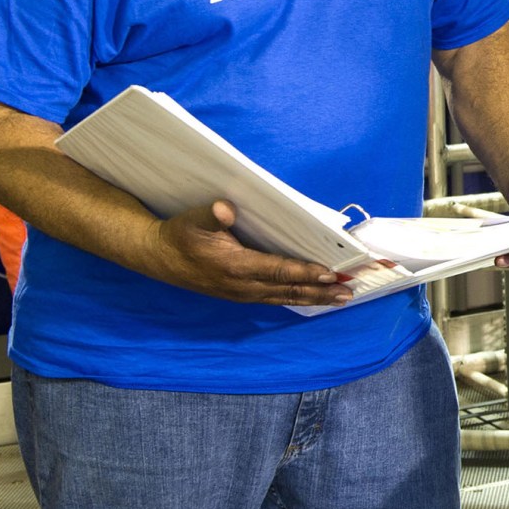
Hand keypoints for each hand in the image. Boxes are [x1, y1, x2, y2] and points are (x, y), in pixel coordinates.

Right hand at [151, 201, 353, 306]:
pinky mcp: (240, 295)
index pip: (278, 270)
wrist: (159, 257)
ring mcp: (242, 294)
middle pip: (288, 290)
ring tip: (340, 298)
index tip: (330, 273)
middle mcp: (242, 285)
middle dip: (320, 291)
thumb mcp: (193, 219)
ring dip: (314, 298)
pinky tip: (314, 297)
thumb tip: (225, 209)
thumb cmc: (181, 235)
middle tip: (349, 292)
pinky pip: (275, 299)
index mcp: (234, 266)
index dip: (305, 272)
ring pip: (284, 298)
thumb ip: (211, 215)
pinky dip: (298, 298)